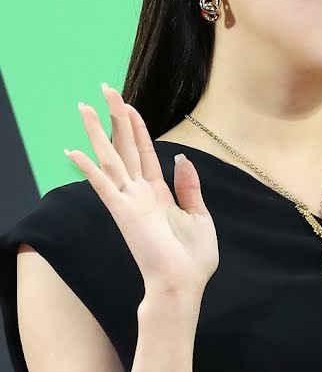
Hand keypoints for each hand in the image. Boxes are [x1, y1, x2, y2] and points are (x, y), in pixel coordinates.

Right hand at [65, 83, 218, 300]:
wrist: (184, 283)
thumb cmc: (193, 258)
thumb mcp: (199, 215)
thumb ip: (189, 187)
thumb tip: (181, 158)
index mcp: (159, 193)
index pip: (144, 151)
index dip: (137, 127)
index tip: (127, 104)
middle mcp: (140, 193)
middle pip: (125, 146)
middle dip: (115, 117)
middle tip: (103, 88)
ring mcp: (130, 201)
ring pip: (111, 158)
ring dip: (98, 132)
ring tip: (84, 106)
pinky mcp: (124, 213)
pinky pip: (104, 185)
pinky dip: (89, 168)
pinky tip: (72, 151)